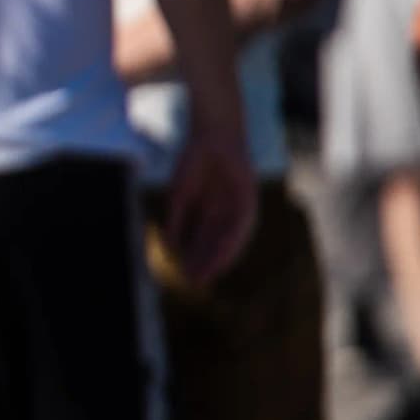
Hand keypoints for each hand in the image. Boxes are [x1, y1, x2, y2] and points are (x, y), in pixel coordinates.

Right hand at [157, 134, 254, 284]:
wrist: (210, 137)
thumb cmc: (192, 163)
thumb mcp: (179, 197)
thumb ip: (176, 222)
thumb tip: (171, 248)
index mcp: (208, 213)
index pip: (202, 242)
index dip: (193, 258)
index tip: (184, 274)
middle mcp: (224, 215)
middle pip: (215, 245)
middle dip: (205, 263)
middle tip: (195, 282)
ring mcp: (237, 209)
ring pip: (230, 240)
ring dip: (219, 259)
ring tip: (207, 273)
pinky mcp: (249, 202)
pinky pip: (242, 227)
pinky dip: (232, 241)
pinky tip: (222, 253)